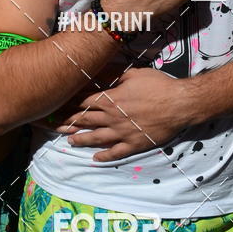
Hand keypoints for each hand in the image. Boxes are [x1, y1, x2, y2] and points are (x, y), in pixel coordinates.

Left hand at [55, 67, 192, 160]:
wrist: (179, 103)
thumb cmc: (157, 85)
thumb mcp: (133, 74)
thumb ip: (114, 75)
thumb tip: (99, 72)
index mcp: (110, 99)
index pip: (83, 102)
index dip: (69, 104)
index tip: (56, 105)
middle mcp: (112, 118)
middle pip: (85, 121)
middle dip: (68, 123)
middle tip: (53, 126)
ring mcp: (122, 133)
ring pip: (96, 139)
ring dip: (81, 140)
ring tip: (69, 142)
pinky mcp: (134, 144)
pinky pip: (116, 153)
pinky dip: (104, 157)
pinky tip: (95, 159)